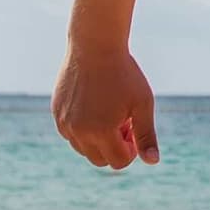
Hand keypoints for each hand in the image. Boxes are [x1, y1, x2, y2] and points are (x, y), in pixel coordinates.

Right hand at [53, 40, 159, 169]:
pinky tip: (95, 106)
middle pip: (99, 160)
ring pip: (83, 149)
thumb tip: (152, 162)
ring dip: (98, 140)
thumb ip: (146, 135)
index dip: (132, 150)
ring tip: (110, 113)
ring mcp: (64, 123)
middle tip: (124, 121)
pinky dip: (84, 130)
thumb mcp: (142, 104)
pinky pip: (71, 135)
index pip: (119, 162)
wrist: (94, 47)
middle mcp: (78, 132)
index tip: (134, 128)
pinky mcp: (57, 114)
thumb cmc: (123, 74)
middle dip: (115, 147)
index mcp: (101, 132)